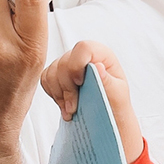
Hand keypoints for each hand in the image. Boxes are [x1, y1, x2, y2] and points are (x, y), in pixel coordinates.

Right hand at [41, 41, 144, 162]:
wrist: (107, 114)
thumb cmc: (115, 103)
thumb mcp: (118, 95)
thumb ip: (108, 81)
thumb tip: (97, 67)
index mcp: (101, 55)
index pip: (83, 48)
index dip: (77, 65)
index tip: (80, 83)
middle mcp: (83, 56)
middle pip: (64, 63)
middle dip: (67, 89)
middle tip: (74, 108)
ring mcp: (69, 63)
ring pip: (52, 73)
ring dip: (59, 95)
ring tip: (70, 110)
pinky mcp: (58, 74)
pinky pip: (45, 79)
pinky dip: (53, 94)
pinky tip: (64, 105)